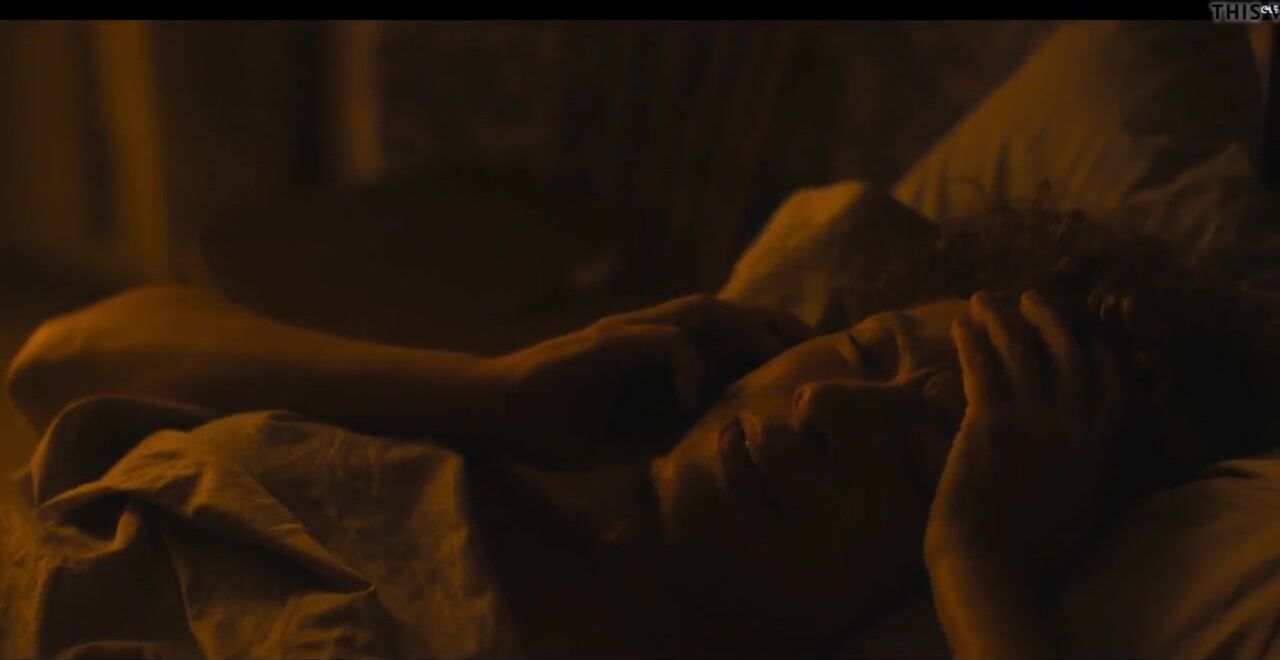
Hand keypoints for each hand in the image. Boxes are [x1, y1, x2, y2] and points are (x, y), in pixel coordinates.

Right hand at [482, 294, 812, 468]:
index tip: (807, 362)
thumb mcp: (628, 435)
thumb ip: (671, 426)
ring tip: (774, 356)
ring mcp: (625, 334)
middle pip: (726, 310)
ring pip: (701, 311)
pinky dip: (688, 362)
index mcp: (655, 352)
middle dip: (775, 324)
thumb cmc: (553, 424)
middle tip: (815, 349)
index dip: (768, 340)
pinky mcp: (603, 344)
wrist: (490, 412)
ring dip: (743, 329)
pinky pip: (661, 340)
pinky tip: (695, 396)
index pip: (724, 332)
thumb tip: (722, 438)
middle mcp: (646, 332)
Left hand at [925, 290, 1124, 579]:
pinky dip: (974, 340)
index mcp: (1094, 454)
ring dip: (1004, 320)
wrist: (993, 569)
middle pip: (1070, 357)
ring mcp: (1033, 424)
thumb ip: (1081, 480)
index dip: (1100, 356)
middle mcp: (1071, 432)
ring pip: (1023, 354)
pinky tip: (962, 322)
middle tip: (1032, 299)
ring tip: (985, 299)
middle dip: (1052, 321)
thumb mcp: (1076, 515)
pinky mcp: (991, 424)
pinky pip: (984, 367)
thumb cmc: (1025, 555)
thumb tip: (1079, 465)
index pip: (1111, 390)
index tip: (1088, 336)